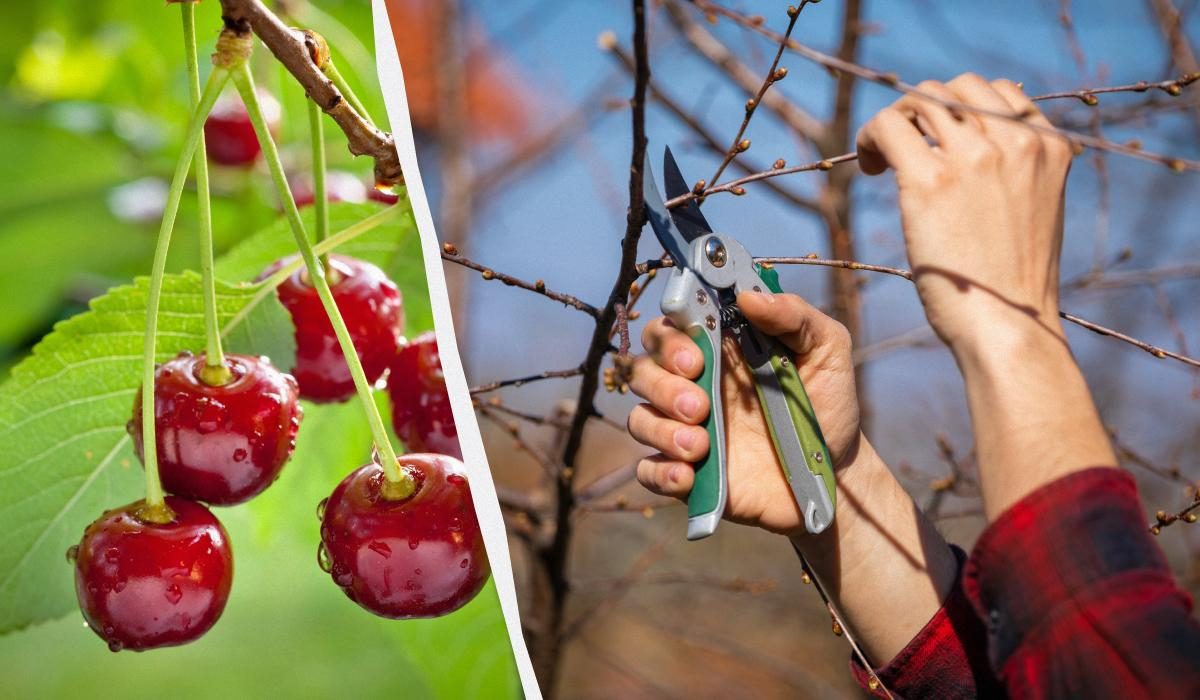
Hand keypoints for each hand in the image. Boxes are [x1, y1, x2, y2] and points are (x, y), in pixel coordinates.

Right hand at [627, 291, 861, 536]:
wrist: (835, 473)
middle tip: (701, 405)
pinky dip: (660, 472)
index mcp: (718, 350)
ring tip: (701, 446)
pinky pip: (648, 470)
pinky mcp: (688, 473)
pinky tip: (689, 475)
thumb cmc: (827, 404)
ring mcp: (687, 430)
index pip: (668, 327)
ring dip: (661, 430)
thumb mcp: (828, 350)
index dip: (669, 337)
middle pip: (643, 371)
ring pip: (639, 419)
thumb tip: (749, 297)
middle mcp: (695, 385)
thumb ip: (795, 316)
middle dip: (662, 385)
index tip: (695, 356)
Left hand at [856, 73, 1073, 354]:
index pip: (999, 92)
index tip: (938, 137)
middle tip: (904, 148)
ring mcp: (975, 157)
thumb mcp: (1035, 210)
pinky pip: (888, 126)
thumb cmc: (1013, 284)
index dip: (960, 107)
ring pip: (919, 99)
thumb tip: (970, 149)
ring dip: (894, 121)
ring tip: (882, 160)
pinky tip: (870, 167)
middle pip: (956, 87)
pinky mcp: (931, 180)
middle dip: (924, 109)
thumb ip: (1015, 170)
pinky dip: (870, 137)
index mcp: (1050, 146)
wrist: (1009, 326)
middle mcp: (1016, 142)